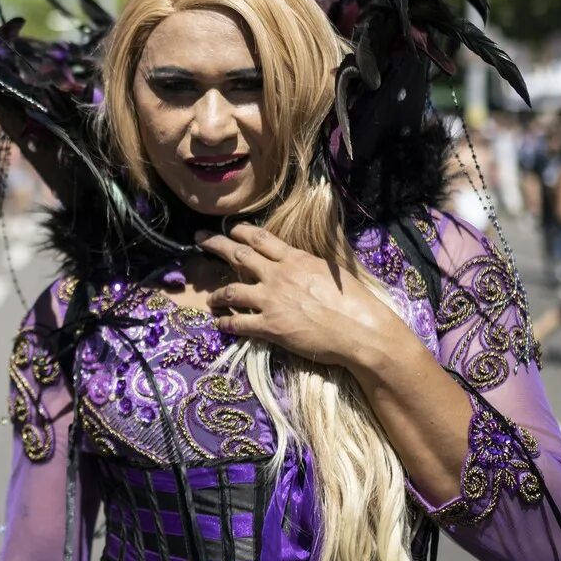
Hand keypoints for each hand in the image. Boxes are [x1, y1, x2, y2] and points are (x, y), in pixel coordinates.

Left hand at [196, 223, 400, 370]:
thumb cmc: (355, 302)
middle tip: (201, 240)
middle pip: (238, 255)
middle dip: (215, 244)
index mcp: (295, 259)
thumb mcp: (331, 271)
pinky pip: (238, 322)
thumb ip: (307, 265)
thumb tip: (297, 261)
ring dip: (216, 293)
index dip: (240, 232)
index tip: (230, 230)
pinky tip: (220, 323)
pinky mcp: (269, 326)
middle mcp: (278, 275)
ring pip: (230, 290)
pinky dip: (225, 322)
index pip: (260, 239)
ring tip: (210, 298)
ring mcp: (271, 300)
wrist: (360, 331)